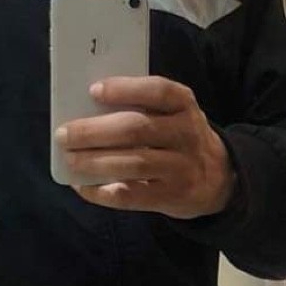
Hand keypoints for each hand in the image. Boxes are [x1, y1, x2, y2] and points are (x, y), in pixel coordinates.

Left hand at [56, 76, 237, 218]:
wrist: (220, 178)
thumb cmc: (179, 137)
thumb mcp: (173, 115)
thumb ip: (142, 108)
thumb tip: (85, 110)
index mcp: (184, 105)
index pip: (158, 91)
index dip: (125, 89)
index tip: (93, 91)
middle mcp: (186, 134)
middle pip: (137, 129)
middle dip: (95, 131)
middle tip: (64, 134)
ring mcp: (181, 168)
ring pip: (134, 163)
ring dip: (96, 162)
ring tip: (71, 159)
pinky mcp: (172, 196)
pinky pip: (132, 195)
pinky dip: (103, 192)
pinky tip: (83, 187)